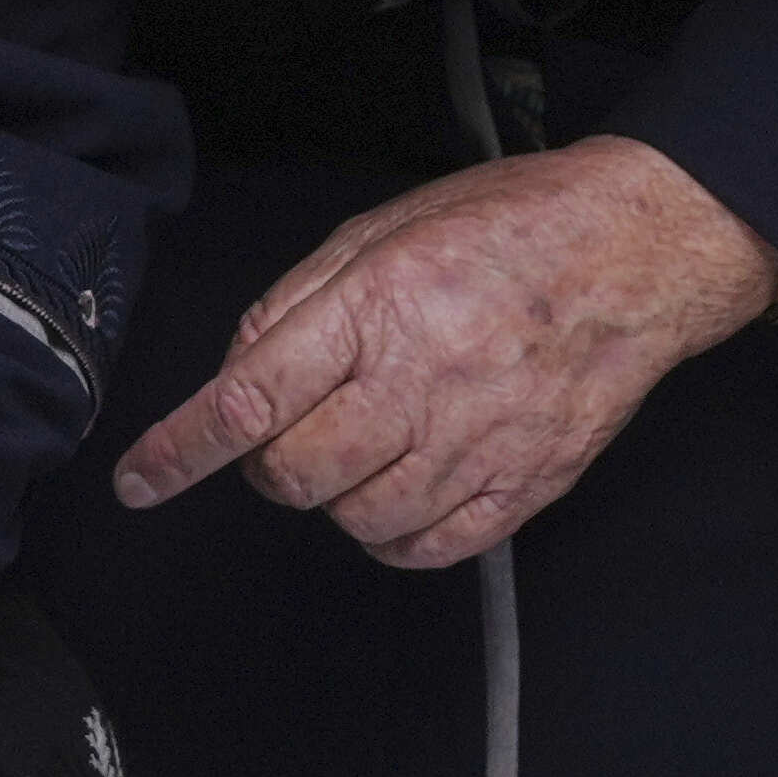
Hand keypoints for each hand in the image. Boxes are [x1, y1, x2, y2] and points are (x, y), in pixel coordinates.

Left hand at [109, 138, 777, 575]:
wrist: (636, 254)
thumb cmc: (511, 229)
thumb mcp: (383, 229)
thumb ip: (297, 301)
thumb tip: (237, 373)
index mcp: (380, 304)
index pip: (251, 400)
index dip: (180, 450)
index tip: (141, 480)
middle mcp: (424, 379)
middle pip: (295, 473)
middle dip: (270, 464)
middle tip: (294, 432)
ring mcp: (478, 440)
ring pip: (356, 519)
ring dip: (336, 496)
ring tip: (369, 445)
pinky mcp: (524, 485)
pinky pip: (427, 547)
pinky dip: (393, 533)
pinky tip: (404, 489)